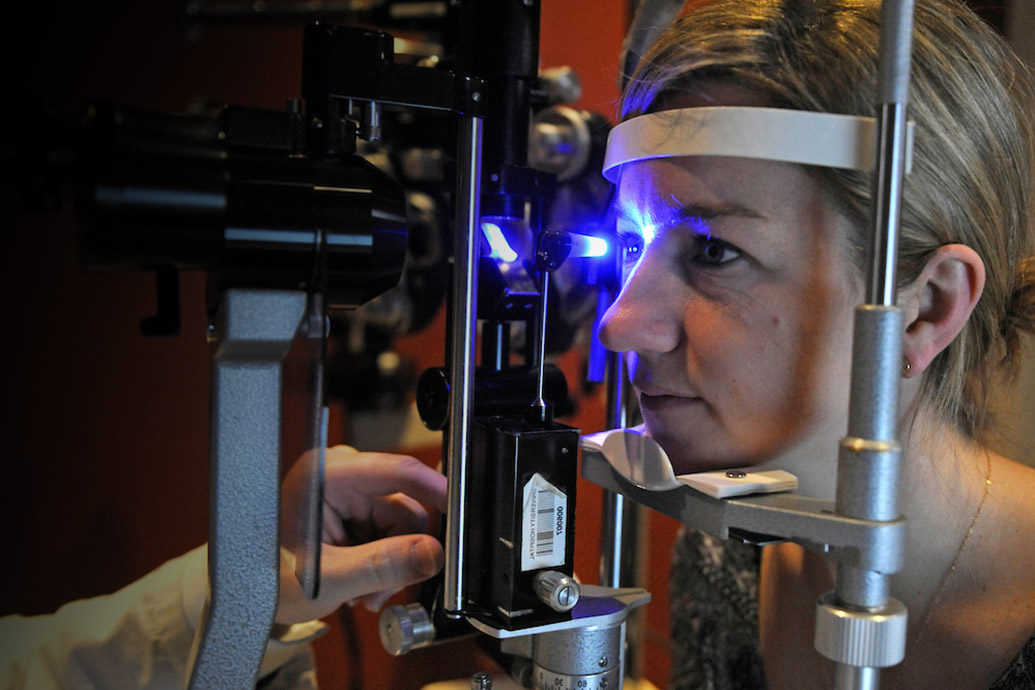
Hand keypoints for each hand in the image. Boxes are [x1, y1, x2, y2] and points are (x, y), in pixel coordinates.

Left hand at [276, 445, 446, 623]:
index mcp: (328, 474)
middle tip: (384, 587)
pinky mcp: (353, 507)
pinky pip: (390, 530)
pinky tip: (364, 582)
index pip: (398, 471)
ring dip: (392, 561)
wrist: (243, 592)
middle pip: (406, 504)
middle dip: (402, 550)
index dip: (437, 490)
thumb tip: (430, 553)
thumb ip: (383, 565)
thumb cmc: (263, 575)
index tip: (463, 512)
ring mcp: (348, 490)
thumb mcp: (327, 577)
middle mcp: (341, 474)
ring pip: (402, 523)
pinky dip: (384, 560)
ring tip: (365, 591)